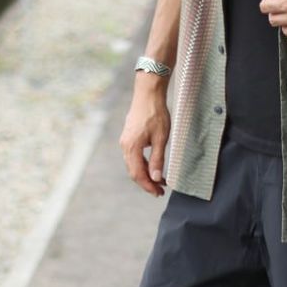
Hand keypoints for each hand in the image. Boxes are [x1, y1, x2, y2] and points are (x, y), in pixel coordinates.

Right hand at [119, 75, 170, 196]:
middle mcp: (125, 146)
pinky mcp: (128, 138)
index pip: (138, 174)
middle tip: (160, 191)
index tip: (158, 193)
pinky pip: (134, 158)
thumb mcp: (160, 138)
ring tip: (160, 181)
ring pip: (134, 166)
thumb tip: (156, 178)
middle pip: (134, 172)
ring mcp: (125, 142)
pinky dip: (143, 166)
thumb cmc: (155, 113)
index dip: (148, 186)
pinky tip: (153, 168)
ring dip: (146, 175)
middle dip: (147, 183)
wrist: (148, 93)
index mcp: (132, 148)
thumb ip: (157, 160)